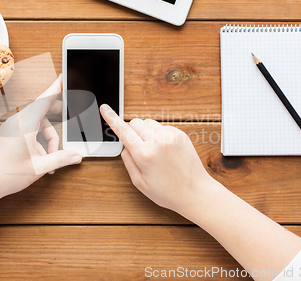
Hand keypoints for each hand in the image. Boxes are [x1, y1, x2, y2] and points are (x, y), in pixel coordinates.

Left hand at [0, 76, 81, 203]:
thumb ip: (60, 159)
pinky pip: (29, 129)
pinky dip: (38, 141)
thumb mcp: (38, 168)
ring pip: (37, 123)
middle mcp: (16, 122)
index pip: (44, 100)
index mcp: (24, 125)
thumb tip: (75, 156)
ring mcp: (11, 126)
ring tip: (51, 159)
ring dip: (48, 138)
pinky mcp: (8, 133)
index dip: (56, 88)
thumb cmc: (5, 175)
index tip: (63, 77)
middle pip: (43, 110)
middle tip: (70, 119)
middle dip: (58, 116)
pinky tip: (42, 159)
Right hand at [100, 104, 214, 215]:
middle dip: (131, 131)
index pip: (123, 131)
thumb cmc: (168, 192)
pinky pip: (162, 126)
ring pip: (148, 123)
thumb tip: (124, 147)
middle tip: (138, 147)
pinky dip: (158, 134)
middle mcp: (157, 142)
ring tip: (153, 150)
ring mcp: (170, 136)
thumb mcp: (140, 183)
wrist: (196, 192)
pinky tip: (165, 150)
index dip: (111, 118)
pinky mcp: (180, 134)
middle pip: (135, 122)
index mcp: (144, 155)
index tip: (104, 108)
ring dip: (145, 132)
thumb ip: (128, 162)